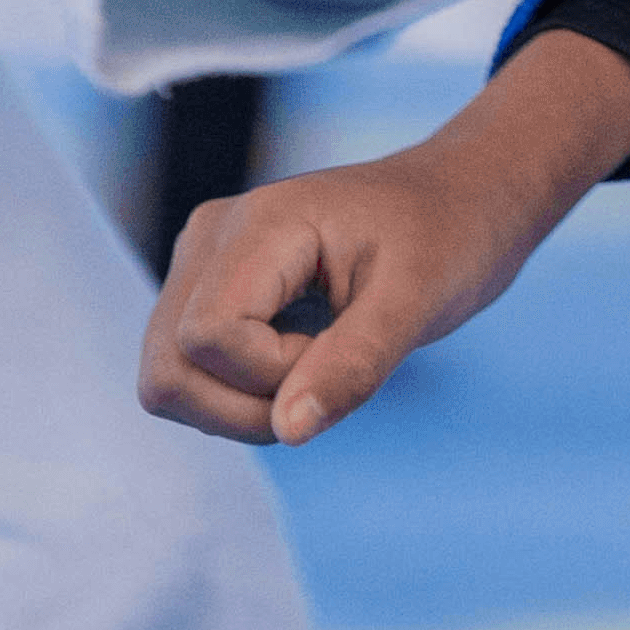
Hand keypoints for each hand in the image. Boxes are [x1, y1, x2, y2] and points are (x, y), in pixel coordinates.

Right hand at [138, 30, 629, 445]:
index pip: (208, 338)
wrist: (461, 199)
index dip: (273, 375)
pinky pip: (190, 373)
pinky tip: (303, 359)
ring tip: (320, 362)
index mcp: (258, 223)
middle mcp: (211, 236)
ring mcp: (203, 263)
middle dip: (247, 406)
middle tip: (330, 370)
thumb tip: (287, 431)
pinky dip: (243, 394)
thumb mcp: (419, 301)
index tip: (347, 347)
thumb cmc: (450, 235)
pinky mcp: (210, 291)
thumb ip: (353, 365)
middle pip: (168, 369)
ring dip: (244, 405)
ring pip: (168, 379)